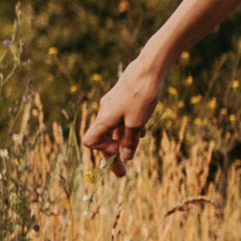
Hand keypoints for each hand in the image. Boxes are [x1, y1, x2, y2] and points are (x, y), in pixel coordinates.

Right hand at [83, 48, 169, 174]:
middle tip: (122, 173)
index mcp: (104, 118)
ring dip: (125, 138)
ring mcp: (114, 104)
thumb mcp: (137, 123)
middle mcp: (105, 112)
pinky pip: (122, 117)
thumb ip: (130, 141)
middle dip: (114, 154)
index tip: (121, 149)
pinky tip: (143, 127)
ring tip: (140, 140)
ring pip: (115, 128)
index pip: (90, 141)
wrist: (150, 67)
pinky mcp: (123, 98)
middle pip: (104, 138)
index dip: (104, 150)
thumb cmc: (142, 95)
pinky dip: (130, 125)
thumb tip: (125, 157)